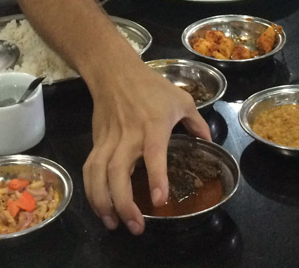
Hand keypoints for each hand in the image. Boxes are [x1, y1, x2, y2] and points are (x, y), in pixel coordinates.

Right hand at [83, 61, 209, 234]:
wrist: (114, 71)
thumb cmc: (151, 85)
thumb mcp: (180, 99)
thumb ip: (196, 122)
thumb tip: (209, 142)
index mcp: (153, 125)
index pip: (153, 153)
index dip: (157, 177)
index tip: (159, 200)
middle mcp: (129, 135)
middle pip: (118, 172)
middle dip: (124, 203)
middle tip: (135, 226)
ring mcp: (108, 140)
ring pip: (98, 174)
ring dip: (102, 202)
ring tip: (113, 223)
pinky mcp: (96, 141)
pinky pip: (89, 169)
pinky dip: (90, 190)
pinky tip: (99, 207)